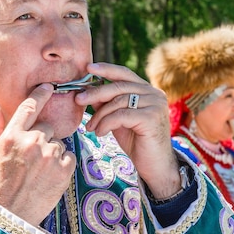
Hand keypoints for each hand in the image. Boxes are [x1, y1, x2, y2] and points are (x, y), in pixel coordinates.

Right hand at [0, 83, 75, 225]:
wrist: (9, 216)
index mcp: (11, 136)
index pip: (30, 106)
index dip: (41, 94)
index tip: (49, 87)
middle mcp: (31, 141)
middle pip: (46, 128)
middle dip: (42, 138)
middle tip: (32, 160)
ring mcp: (49, 155)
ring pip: (58, 143)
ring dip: (52, 153)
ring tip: (38, 173)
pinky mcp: (63, 169)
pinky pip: (69, 156)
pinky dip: (63, 164)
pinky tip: (49, 177)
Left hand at [75, 62, 180, 198]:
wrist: (154, 165)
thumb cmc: (137, 142)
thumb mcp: (118, 119)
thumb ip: (108, 104)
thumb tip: (87, 90)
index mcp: (147, 91)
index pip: (124, 74)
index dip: (106, 69)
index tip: (88, 68)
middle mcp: (154, 94)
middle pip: (119, 86)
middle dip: (96, 92)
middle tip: (78, 99)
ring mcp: (155, 105)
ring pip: (118, 102)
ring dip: (100, 115)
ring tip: (92, 128)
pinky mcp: (152, 117)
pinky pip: (121, 115)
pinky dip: (106, 123)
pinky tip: (101, 132)